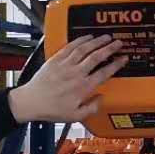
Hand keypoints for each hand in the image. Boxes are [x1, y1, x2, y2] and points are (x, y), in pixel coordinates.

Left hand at [9, 35, 125, 123]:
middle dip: (110, 48)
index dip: (116, 64)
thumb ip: (91, 108)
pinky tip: (87, 37)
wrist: (30, 102)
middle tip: (118, 42)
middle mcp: (76, 74)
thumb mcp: (75, 116)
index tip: (123, 58)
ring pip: (84, 49)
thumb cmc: (52, 110)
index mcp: (83, 87)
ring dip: (97, 41)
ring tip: (106, 37)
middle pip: (97, 56)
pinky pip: (70, 47)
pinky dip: (80, 40)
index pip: (104, 72)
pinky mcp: (55, 60)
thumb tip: (101, 98)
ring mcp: (65, 65)